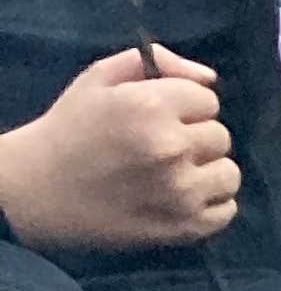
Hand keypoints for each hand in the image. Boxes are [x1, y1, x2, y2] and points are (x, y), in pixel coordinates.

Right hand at [0, 46, 238, 251]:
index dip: (187, 106)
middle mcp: (172, 148)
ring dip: (209, 170)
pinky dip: (212, 203)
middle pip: (220, 136)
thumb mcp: (101, 78)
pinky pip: (227, 211)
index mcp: (151, 106)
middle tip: (164, 146)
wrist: (42, 190)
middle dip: (196, 136)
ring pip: (229, 173)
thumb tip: (209, 77)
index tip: (163, 116)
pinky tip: (183, 197)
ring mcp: (182, 192)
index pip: (208, 100)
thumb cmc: (72, 128)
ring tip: (177, 172)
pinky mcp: (185, 227)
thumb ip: (157, 63)